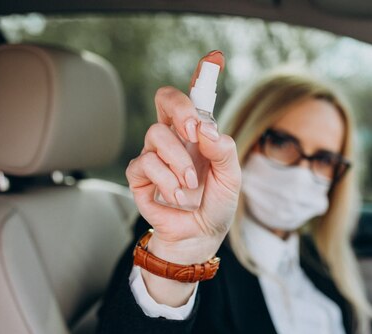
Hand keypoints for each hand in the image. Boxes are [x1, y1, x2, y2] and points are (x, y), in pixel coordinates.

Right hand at [125, 51, 240, 305]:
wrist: (200, 236)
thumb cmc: (216, 204)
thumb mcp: (231, 178)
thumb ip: (223, 150)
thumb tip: (206, 129)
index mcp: (198, 134)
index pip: (193, 99)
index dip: (200, 77)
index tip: (213, 60)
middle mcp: (175, 139)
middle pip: (165, 100)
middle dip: (181, 111)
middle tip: (195, 132)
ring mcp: (155, 155)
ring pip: (155, 136)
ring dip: (177, 162)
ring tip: (191, 186)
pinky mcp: (140, 176)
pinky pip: (143, 164)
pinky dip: (164, 180)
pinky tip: (177, 197)